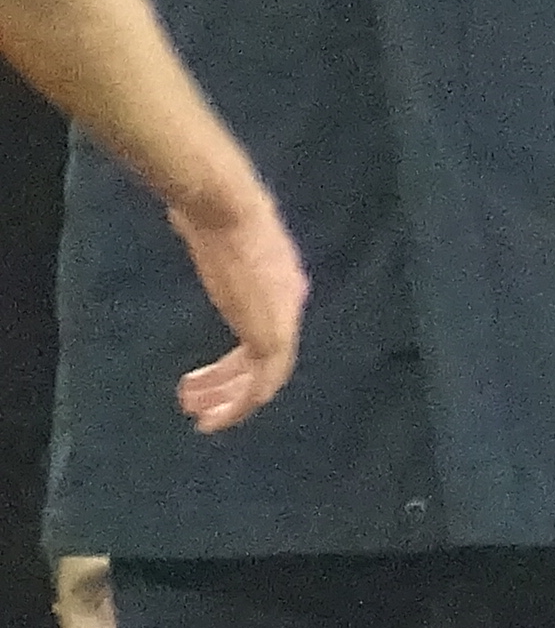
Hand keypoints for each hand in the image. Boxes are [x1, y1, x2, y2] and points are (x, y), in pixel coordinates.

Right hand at [166, 179, 303, 431]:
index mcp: (283, 286)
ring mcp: (283, 323)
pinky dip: (239, 405)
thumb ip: (216, 242)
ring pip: (262, 380)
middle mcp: (289, 308)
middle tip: (198, 404)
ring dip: (231, 402)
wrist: (228, 211)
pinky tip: (214, 417)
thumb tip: (192, 221)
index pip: (268, 335)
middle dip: (230, 387)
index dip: (239, 361)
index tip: (210, 376)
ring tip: (199, 416)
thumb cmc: (216, 212)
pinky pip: (261, 384)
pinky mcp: (272, 336)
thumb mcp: (219, 231)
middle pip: (265, 362)